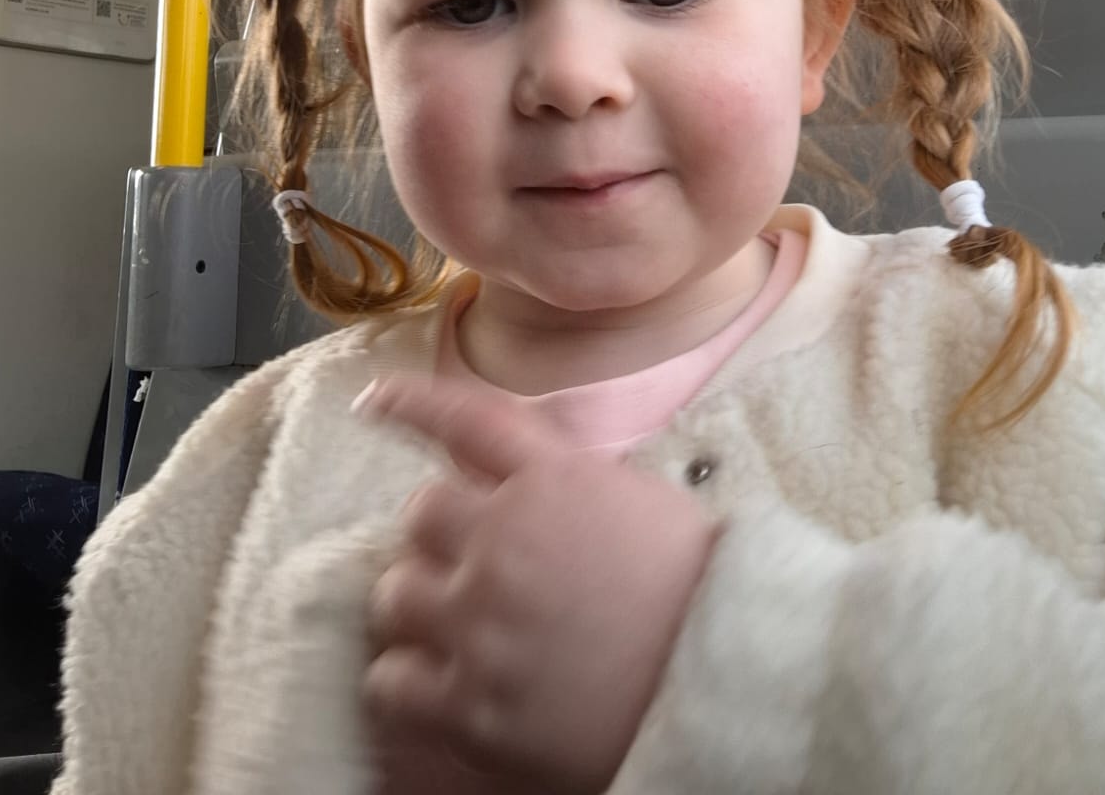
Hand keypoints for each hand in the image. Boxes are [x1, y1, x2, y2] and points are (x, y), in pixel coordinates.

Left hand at [356, 377, 716, 793]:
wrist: (729, 684)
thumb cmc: (701, 592)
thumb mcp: (641, 501)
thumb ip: (566, 482)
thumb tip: (514, 480)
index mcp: (555, 479)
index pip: (466, 418)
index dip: (412, 403)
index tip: (375, 399)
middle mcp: (507, 538)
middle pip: (420, 513)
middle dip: (438, 537)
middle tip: (466, 566)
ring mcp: (484, 623)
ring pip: (396, 594)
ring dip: (419, 605)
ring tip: (453, 628)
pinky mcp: (474, 705)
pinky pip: (392, 681)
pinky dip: (405, 680)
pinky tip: (434, 684)